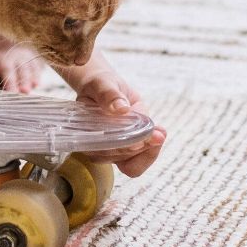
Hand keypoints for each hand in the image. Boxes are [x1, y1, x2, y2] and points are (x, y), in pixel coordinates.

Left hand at [0, 31, 44, 92]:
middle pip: (8, 74)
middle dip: (10, 85)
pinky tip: (37, 84)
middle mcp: (6, 61)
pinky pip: (37, 70)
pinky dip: (37, 77)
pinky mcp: (35, 62)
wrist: (11, 34)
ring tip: (26, 90)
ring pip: (24, 73)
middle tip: (11, 96)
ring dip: (25, 81)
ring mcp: (22, 61)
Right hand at [72, 55, 165, 178]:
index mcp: (86, 134)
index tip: (139, 140)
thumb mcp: (102, 84)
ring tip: (160, 133)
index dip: (122, 148)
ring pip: (133, 162)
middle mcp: (98, 147)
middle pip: (121, 157)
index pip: (103, 152)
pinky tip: (159, 134)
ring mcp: (114, 150)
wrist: (107, 87)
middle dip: (141, 147)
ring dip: (149, 149)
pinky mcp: (128, 149)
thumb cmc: (99, 86)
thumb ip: (109, 94)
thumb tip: (121, 108)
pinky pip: (139, 161)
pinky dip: (152, 151)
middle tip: (157, 133)